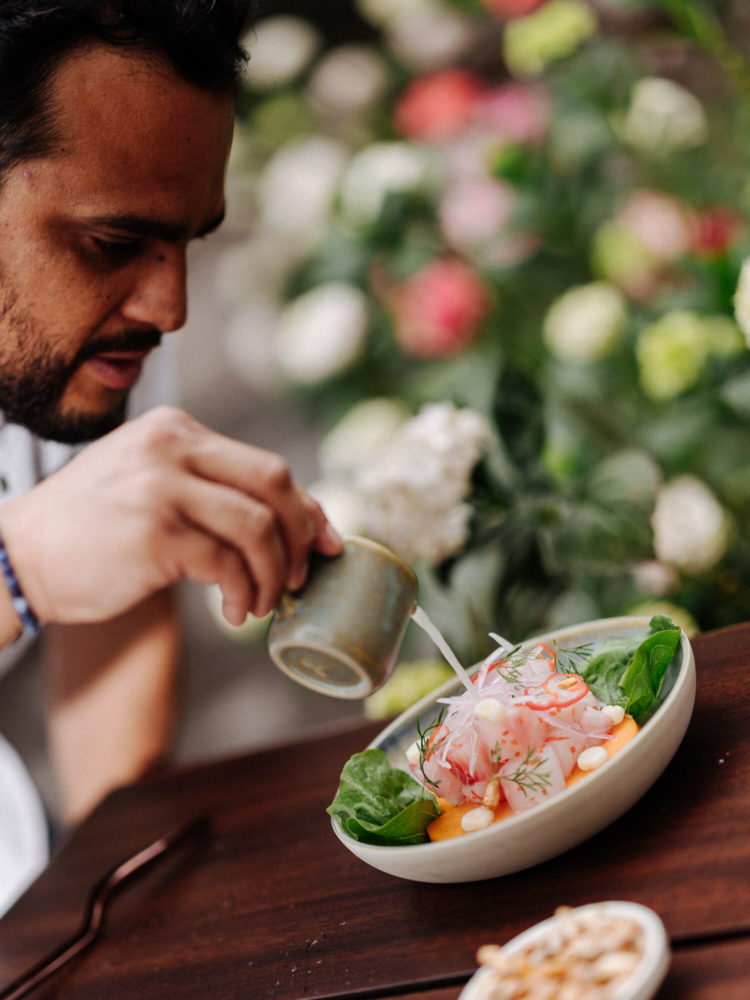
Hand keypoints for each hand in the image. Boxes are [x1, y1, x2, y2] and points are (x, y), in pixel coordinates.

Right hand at [0, 407, 342, 626]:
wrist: (17, 555)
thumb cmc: (91, 529)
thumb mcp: (148, 483)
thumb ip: (206, 488)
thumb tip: (284, 521)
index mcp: (176, 431)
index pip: (265, 466)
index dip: (307, 508)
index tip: (327, 542)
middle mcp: (172, 448)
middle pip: (274, 484)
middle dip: (302, 536)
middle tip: (302, 576)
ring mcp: (162, 487)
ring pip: (258, 527)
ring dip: (274, 574)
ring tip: (262, 602)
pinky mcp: (155, 532)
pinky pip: (228, 565)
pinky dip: (245, 593)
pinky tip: (235, 612)